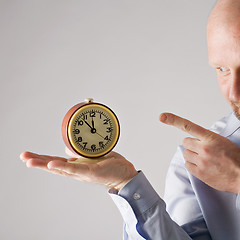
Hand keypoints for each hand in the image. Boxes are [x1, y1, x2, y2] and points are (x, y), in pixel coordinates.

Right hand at [20, 150, 137, 190]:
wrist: (124, 174)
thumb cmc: (110, 165)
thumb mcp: (92, 156)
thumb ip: (78, 153)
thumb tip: (66, 149)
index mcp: (76, 165)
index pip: (56, 161)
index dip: (41, 159)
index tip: (27, 155)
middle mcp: (77, 170)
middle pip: (54, 166)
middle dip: (37, 162)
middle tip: (23, 157)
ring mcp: (83, 172)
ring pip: (61, 168)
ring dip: (45, 164)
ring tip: (30, 161)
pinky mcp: (91, 171)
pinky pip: (75, 169)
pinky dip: (63, 167)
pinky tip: (53, 164)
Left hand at [160, 112, 239, 193]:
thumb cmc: (237, 158)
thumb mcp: (225, 141)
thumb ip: (209, 138)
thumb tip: (199, 139)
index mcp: (210, 137)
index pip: (188, 126)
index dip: (173, 120)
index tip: (162, 116)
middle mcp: (203, 148)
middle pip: (186, 142)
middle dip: (192, 145)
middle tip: (202, 150)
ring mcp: (200, 161)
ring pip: (186, 154)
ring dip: (192, 155)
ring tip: (206, 160)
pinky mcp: (199, 173)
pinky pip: (187, 165)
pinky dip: (193, 165)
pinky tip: (204, 167)